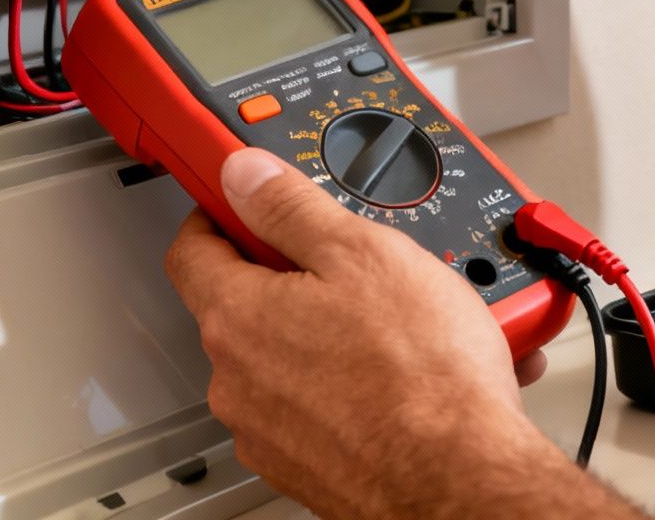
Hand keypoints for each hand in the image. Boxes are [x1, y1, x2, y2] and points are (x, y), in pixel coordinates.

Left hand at [166, 149, 582, 517]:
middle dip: (301, 276)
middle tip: (358, 262)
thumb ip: (293, 207)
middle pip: (249, 304)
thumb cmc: (420, 377)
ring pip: (294, 359)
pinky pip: (328, 406)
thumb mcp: (363, 252)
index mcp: (238, 316)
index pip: (194, 248)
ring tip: (411, 323)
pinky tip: (419, 372)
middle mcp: (238, 381)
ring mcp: (270, 431)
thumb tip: (246, 174)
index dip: (221, 212)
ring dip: (339, 333)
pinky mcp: (310, 467)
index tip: (250, 201)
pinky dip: (363, 384)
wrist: (460, 479)